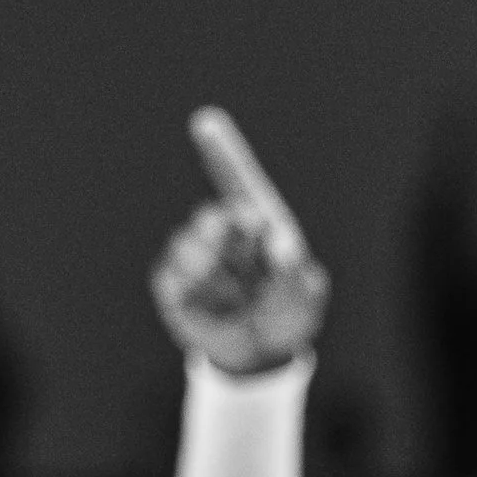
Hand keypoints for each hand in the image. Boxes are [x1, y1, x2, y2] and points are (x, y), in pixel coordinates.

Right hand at [151, 107, 330, 374]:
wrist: (262, 354)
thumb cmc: (287, 314)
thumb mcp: (305, 297)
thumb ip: (297, 272)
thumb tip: (280, 244)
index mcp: (259, 223)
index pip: (238, 182)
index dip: (222, 154)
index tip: (207, 123)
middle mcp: (222, 231)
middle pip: (216, 218)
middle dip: (233, 243)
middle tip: (252, 268)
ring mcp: (193, 253)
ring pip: (194, 249)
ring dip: (221, 279)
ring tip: (239, 299)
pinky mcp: (171, 282)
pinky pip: (177, 277)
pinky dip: (201, 296)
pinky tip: (217, 307)